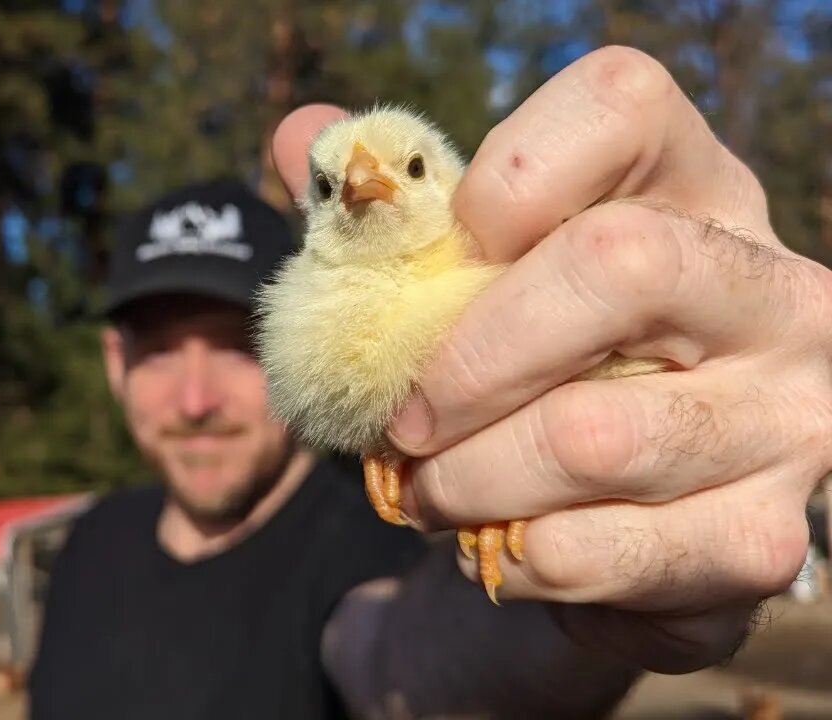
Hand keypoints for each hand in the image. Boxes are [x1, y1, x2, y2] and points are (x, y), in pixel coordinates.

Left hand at [272, 45, 831, 672]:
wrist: (620, 515)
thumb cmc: (531, 367)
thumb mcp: (470, 277)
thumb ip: (390, 213)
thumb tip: (301, 137)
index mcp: (692, 188)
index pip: (619, 104)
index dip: (506, 174)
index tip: (449, 252)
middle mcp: (770, 287)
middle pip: (618, 263)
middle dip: (467, 360)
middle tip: (403, 420)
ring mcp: (786, 417)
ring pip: (591, 436)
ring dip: (466, 477)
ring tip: (428, 489)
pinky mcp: (760, 537)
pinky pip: (598, 551)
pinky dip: (510, 556)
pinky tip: (498, 544)